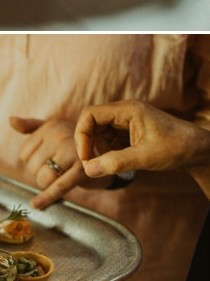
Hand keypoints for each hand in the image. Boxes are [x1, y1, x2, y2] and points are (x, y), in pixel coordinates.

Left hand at [9, 115, 112, 208]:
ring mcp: (72, 154)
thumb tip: (11, 121)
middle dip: (39, 173)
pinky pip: (59, 187)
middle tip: (55, 170)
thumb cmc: (73, 142)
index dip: (31, 162)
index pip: (24, 152)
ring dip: (46, 184)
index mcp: (50, 127)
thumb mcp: (53, 129)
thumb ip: (31, 126)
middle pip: (33, 166)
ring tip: (59, 177)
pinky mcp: (82, 172)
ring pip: (44, 177)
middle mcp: (60, 137)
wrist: (108, 154)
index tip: (45, 160)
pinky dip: (46, 198)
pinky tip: (36, 205)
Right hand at [75, 99, 209, 181]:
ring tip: (113, 164)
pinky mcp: (133, 130)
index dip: (82, 134)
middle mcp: (125, 111)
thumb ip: (116, 163)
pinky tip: (122, 162)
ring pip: (102, 132)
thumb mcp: (145, 158)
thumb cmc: (177, 148)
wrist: (200, 150)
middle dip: (91, 144)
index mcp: (127, 110)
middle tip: (94, 165)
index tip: (85, 156)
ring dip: (101, 149)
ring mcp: (129, 120)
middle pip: (93, 123)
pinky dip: (111, 151)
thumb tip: (89, 170)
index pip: (90, 114)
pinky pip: (112, 138)